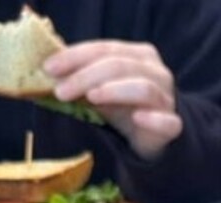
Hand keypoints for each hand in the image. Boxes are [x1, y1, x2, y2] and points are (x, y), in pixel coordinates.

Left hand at [44, 41, 182, 159]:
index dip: (76, 56)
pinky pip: (167, 121)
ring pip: (143, 88)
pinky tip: (138, 118)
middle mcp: (157, 73)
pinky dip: (153, 119)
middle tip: (61, 91)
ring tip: (91, 98)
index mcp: (140, 56)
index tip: (49, 68)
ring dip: (114, 91)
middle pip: (121, 66)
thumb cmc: (124, 108)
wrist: (155, 137)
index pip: (106, 49)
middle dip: (86, 76)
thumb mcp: (101, 88)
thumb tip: (47, 72)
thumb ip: (82, 78)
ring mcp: (167, 99)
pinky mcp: (173, 126)